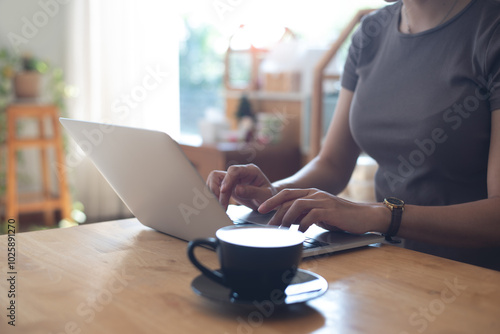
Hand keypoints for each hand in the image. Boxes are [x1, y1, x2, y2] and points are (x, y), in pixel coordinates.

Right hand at [206, 164, 276, 210]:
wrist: (269, 200)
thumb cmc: (270, 196)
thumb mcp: (265, 195)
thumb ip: (252, 192)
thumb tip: (237, 189)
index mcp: (251, 171)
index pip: (234, 170)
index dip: (227, 180)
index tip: (223, 191)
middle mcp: (240, 172)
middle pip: (220, 174)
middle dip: (217, 189)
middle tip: (220, 204)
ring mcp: (233, 179)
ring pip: (215, 180)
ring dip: (214, 193)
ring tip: (220, 206)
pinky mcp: (229, 186)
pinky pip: (217, 187)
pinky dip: (216, 196)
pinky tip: (220, 205)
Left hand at [258, 188, 384, 232]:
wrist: (365, 216)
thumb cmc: (342, 218)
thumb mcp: (320, 214)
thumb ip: (305, 215)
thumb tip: (288, 222)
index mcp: (311, 193)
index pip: (287, 193)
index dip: (272, 201)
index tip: (261, 209)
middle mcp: (315, 194)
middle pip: (288, 198)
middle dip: (274, 211)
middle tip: (268, 225)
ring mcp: (323, 200)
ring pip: (297, 205)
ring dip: (286, 218)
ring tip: (281, 230)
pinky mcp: (330, 210)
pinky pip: (311, 215)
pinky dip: (302, 224)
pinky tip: (299, 232)